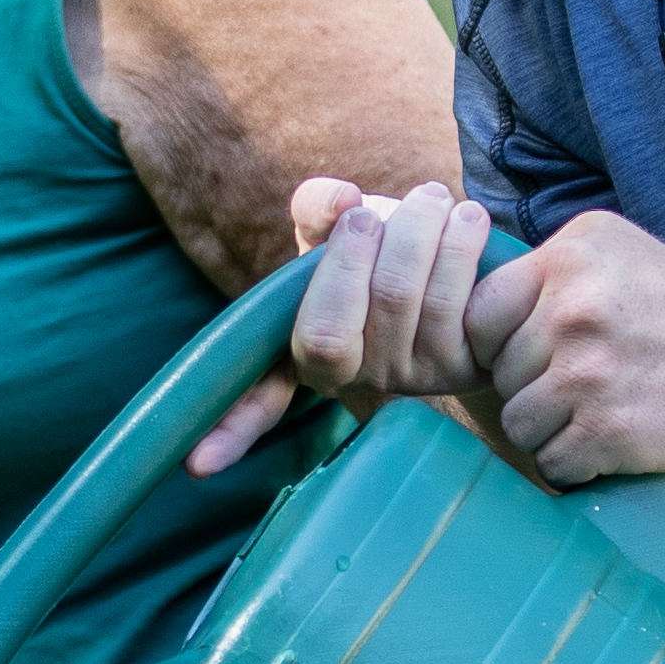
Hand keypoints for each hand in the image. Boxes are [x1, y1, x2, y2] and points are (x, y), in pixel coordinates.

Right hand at [184, 179, 495, 475]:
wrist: (460, 255)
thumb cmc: (381, 245)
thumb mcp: (334, 226)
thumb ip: (319, 207)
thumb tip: (340, 203)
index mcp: (308, 351)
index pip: (260, 399)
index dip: (229, 429)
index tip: (198, 464)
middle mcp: (356, 379)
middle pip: (337, 327)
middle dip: (363, 247)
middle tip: (380, 208)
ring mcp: (411, 378)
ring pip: (405, 300)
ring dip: (422, 230)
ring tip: (433, 199)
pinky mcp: (465, 365)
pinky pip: (457, 302)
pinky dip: (463, 244)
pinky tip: (467, 225)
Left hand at [468, 208, 664, 486]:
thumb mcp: (606, 244)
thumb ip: (542, 262)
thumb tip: (468, 292)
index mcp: (565, 261)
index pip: (479, 317)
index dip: (497, 344)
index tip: (530, 353)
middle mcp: (571, 313)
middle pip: (501, 376)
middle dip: (531, 387)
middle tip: (579, 384)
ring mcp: (588, 374)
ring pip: (519, 424)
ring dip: (548, 430)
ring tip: (590, 414)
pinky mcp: (608, 430)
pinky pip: (551, 462)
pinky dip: (573, 463)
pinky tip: (604, 442)